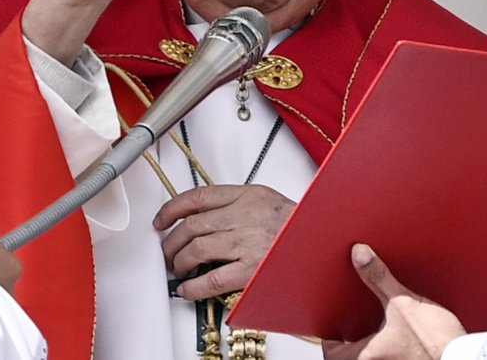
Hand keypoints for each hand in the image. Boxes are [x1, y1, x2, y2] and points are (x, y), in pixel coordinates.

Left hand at [153, 184, 294, 299]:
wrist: (324, 239)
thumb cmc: (299, 224)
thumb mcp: (266, 199)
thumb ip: (237, 203)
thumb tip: (206, 214)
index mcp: (246, 195)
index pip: (197, 197)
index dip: (172, 209)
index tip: (162, 220)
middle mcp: (244, 216)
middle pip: (191, 226)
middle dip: (172, 242)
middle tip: (168, 251)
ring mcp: (246, 243)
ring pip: (197, 250)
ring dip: (180, 262)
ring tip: (178, 269)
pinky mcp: (252, 269)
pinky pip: (212, 279)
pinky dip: (194, 286)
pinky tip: (188, 289)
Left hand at [321, 244, 465, 359]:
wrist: (463, 358)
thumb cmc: (434, 340)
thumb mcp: (403, 302)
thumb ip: (379, 278)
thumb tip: (359, 255)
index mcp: (366, 356)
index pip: (331, 353)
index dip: (330, 339)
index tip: (333, 328)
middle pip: (350, 358)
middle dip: (351, 343)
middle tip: (353, 326)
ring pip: (371, 358)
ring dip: (371, 347)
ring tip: (377, 329)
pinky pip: (390, 358)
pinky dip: (389, 351)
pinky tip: (400, 337)